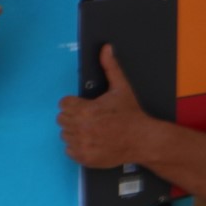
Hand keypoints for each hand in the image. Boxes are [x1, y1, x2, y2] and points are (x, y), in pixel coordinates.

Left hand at [57, 45, 151, 167]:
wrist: (143, 140)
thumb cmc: (131, 114)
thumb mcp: (121, 88)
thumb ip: (110, 67)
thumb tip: (106, 47)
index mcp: (85, 110)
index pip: (63, 104)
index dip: (74, 104)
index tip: (86, 106)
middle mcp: (81, 128)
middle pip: (62, 119)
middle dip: (74, 117)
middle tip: (91, 119)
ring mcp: (82, 144)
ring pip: (65, 135)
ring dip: (75, 132)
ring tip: (93, 130)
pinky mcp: (84, 157)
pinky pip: (69, 150)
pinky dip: (78, 147)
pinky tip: (92, 142)